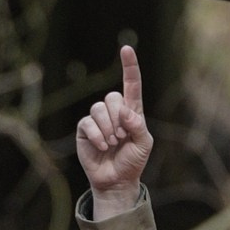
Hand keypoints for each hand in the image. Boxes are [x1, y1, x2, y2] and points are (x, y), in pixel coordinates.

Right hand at [76, 43, 153, 215]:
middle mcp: (114, 111)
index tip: (127, 49)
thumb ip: (138, 125)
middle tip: (122, 137)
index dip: (129, 66)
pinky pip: (88, 122)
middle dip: (118, 118)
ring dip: (108, 128)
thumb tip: (125, 111)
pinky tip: (102, 146)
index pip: (131, 84)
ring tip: (112, 143)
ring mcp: (98, 120)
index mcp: (132, 111)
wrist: (116, 180)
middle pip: (112, 97)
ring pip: (99, 108)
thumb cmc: (133, 160)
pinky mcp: (85, 129)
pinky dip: (97, 135)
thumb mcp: (144, 144)